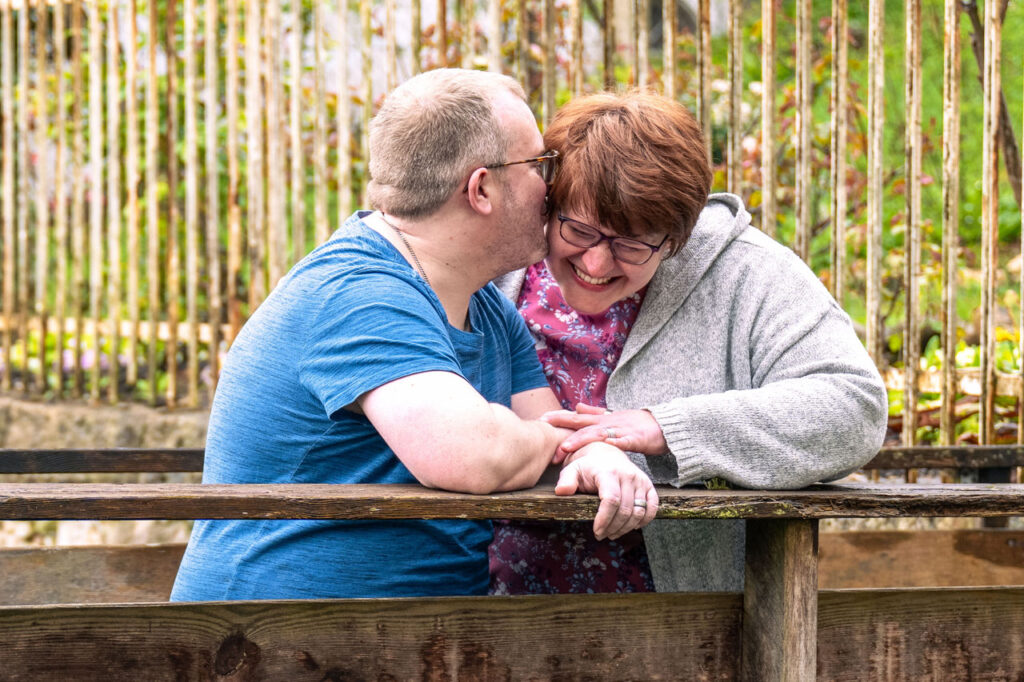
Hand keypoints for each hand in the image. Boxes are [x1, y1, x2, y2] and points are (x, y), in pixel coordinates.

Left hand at [542, 403, 668, 458]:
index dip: (559, 418)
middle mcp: (608, 422)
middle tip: (545, 431)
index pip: (577, 418)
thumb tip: (576, 407)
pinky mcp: (635, 438)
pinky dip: (614, 444)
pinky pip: (623, 442)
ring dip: (581, 440)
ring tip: (566, 446)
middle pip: (582, 424)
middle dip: (563, 427)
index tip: (541, 419)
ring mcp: (621, 430)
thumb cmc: (636, 424)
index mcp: (602, 419)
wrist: (663, 425)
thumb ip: (594, 414)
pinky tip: (604, 447)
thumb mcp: (612, 417)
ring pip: (598, 434)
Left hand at [554, 441, 658, 540]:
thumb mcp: (572, 470)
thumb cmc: (586, 466)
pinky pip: (652, 506)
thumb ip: (566, 481)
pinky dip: (644, 520)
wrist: (605, 453)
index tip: (596, 531)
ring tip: (613, 533)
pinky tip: (632, 526)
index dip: (604, 519)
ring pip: (639, 511)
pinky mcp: (648, 485)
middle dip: (613, 527)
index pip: (611, 500)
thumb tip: (561, 492)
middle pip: (625, 510)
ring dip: (626, 528)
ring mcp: (640, 480)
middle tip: (602, 535)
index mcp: (608, 472)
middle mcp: (627, 475)